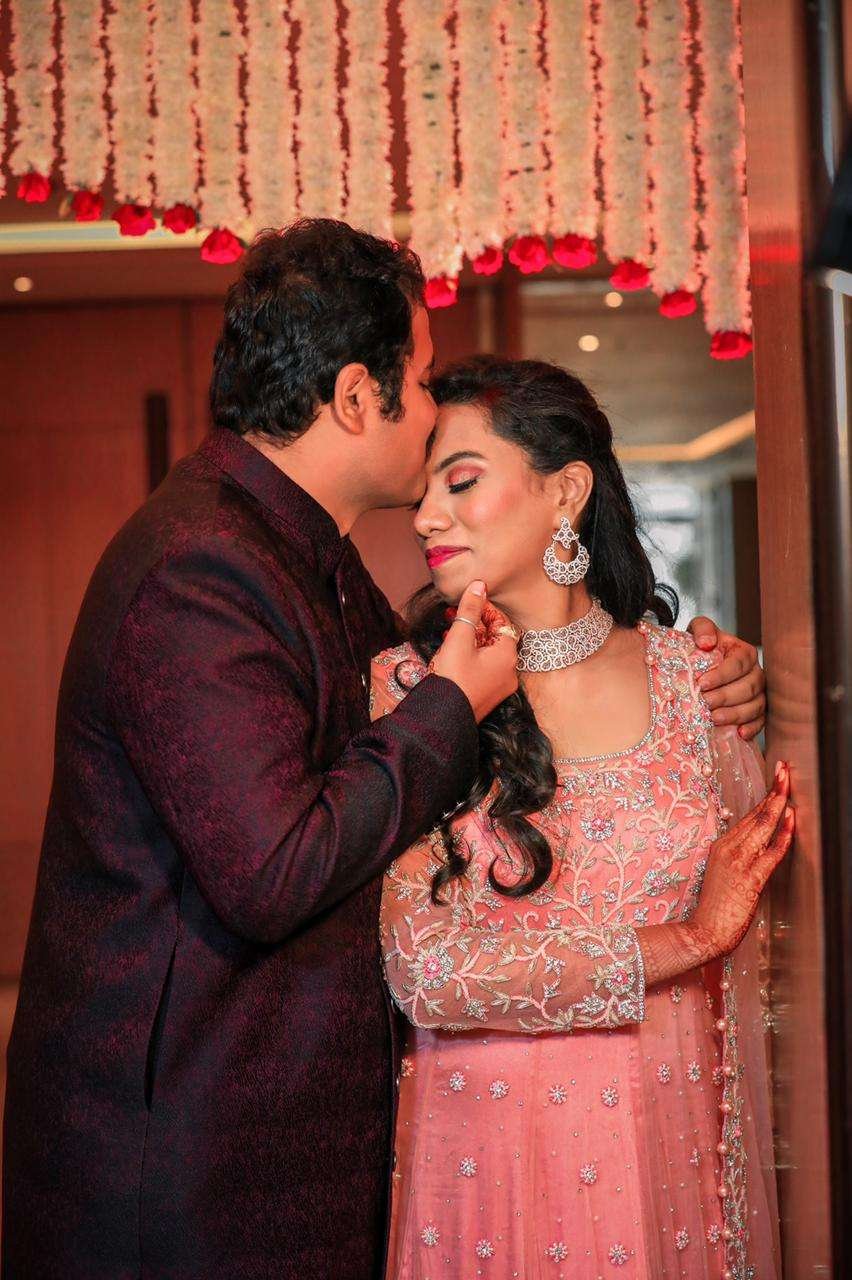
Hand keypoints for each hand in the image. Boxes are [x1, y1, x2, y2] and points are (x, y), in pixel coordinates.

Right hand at [430, 582, 518, 721]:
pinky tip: (451, 652)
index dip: (485, 609)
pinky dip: (470, 656)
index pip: (503, 623)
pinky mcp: (487, 696)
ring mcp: (499, 687)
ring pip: (488, 654)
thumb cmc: (453, 677)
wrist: (442, 717)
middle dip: (475, 624)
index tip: (467, 602)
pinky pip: (483, 669)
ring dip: (470, 639)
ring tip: (448, 630)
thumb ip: (470, 610)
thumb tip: (479, 585)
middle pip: (496, 639)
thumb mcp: (459, 638)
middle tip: (454, 614)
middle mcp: (509, 672)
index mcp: (507, 656)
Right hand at [639, 763, 793, 983]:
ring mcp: (739, 862)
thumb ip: (737, 859)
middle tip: (784, 769)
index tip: (775, 780)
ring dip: (778, 802)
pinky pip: (771, 851)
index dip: (764, 797)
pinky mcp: (750, 878)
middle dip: (774, 790)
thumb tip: (755, 849)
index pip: (748, 817)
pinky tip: (791, 818)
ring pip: (763, 825)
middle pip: (756, 814)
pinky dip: (783, 833)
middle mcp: (729, 849)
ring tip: (788, 783)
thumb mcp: (722, 876)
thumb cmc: (714, 909)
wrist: (702, 932)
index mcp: (722, 846)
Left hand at [687, 616, 765, 739]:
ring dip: (735, 714)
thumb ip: (702, 629)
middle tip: (705, 703)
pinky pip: (761, 721)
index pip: (739, 663)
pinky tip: (739, 733)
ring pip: (756, 705)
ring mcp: (758, 693)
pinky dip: (752, 728)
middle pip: (749, 687)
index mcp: (744, 652)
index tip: (701, 683)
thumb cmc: (700, 647)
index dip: (721, 675)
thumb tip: (706, 642)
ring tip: (714, 719)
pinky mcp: (756, 710)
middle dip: (725, 696)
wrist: (698, 662)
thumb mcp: (697, 630)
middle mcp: (755, 672)